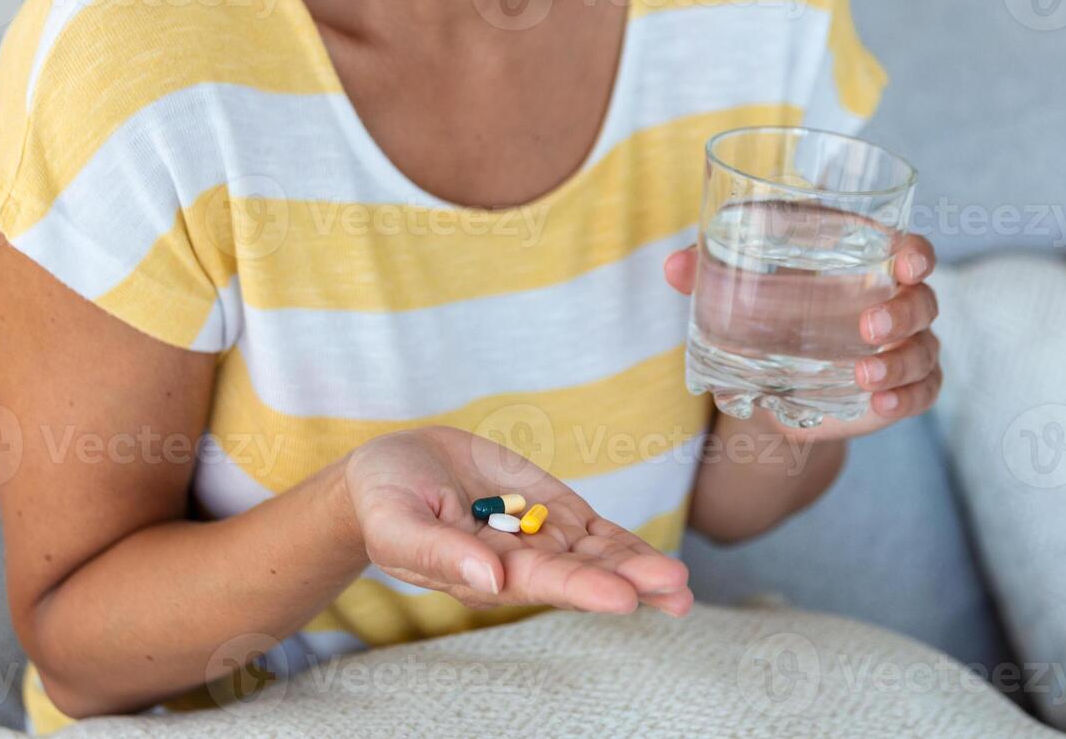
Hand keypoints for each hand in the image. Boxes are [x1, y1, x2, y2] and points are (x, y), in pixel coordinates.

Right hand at [341, 426, 692, 616]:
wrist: (391, 468)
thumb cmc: (384, 499)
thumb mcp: (397, 522)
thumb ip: (440, 551)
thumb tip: (491, 579)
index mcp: (483, 573)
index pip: (541, 582)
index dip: (583, 588)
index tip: (625, 596)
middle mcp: (519, 563)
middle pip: (581, 574)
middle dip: (629, 580)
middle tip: (675, 588)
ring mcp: (538, 535)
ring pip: (596, 555)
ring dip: (638, 566)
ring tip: (680, 582)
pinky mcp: (548, 507)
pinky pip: (593, 531)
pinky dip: (624, 543)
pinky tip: (657, 560)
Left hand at [664, 233, 941, 440]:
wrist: (774, 387)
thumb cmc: (767, 314)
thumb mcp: (740, 294)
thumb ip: (708, 274)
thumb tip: (674, 268)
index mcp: (866, 266)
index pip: (910, 251)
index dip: (916, 254)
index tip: (906, 262)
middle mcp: (896, 305)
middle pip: (923, 301)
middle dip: (903, 312)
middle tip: (868, 326)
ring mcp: (903, 350)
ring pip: (924, 351)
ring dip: (900, 363)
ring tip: (863, 376)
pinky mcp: (899, 391)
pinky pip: (921, 393)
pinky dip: (905, 399)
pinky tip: (880, 405)